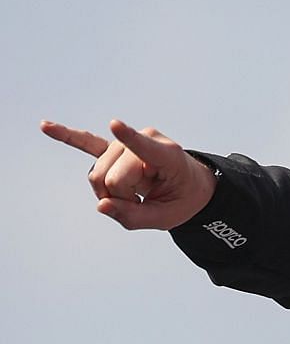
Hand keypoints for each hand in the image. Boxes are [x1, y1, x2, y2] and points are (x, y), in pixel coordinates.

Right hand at [42, 118, 216, 229]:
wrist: (189, 184)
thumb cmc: (181, 199)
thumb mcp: (166, 218)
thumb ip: (135, 216)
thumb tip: (101, 206)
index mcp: (168, 155)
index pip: (143, 147)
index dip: (128, 138)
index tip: (115, 125)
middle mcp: (145, 140)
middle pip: (111, 177)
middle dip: (121, 198)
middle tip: (141, 200)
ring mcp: (127, 143)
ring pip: (97, 174)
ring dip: (110, 193)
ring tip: (133, 192)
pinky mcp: (112, 148)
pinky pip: (85, 142)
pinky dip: (65, 135)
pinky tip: (45, 126)